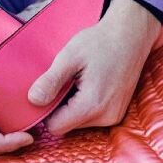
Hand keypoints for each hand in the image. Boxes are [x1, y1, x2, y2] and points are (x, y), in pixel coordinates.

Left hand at [27, 0, 161, 136]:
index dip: (45, 111)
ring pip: (78, 123)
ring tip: (78, 80)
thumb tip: (32, 100)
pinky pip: (92, 118)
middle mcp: (106, 117)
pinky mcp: (117, 113)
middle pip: (67, 126)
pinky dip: (84, 105)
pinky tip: (88, 85)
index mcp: (92, 105)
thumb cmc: (99, 42)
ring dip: (72, 106)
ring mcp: (114, 117)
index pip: (55, 127)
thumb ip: (51, 81)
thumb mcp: (69, 56)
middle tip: (65, 80)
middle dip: (60, 107)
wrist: (130, 36)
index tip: (47, 90)